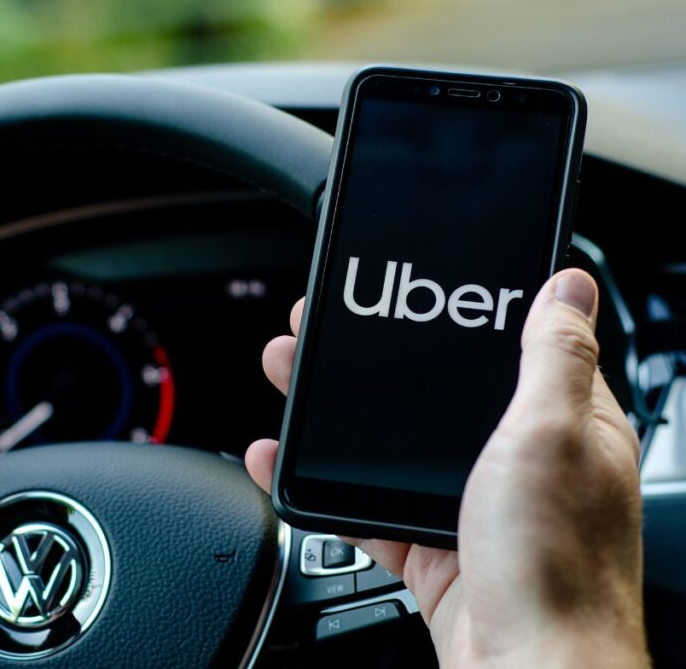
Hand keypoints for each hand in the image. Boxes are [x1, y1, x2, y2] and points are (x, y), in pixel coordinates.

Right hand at [245, 269, 648, 667]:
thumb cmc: (557, 568)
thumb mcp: (553, 437)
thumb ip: (554, 358)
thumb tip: (569, 284)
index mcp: (563, 426)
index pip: (507, 348)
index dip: (454, 315)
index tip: (407, 290)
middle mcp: (518, 464)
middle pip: (434, 397)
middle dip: (372, 363)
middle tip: (321, 332)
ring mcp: (471, 507)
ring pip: (391, 448)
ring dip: (336, 416)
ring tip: (290, 378)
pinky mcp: (432, 548)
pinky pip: (365, 506)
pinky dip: (320, 487)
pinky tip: (284, 462)